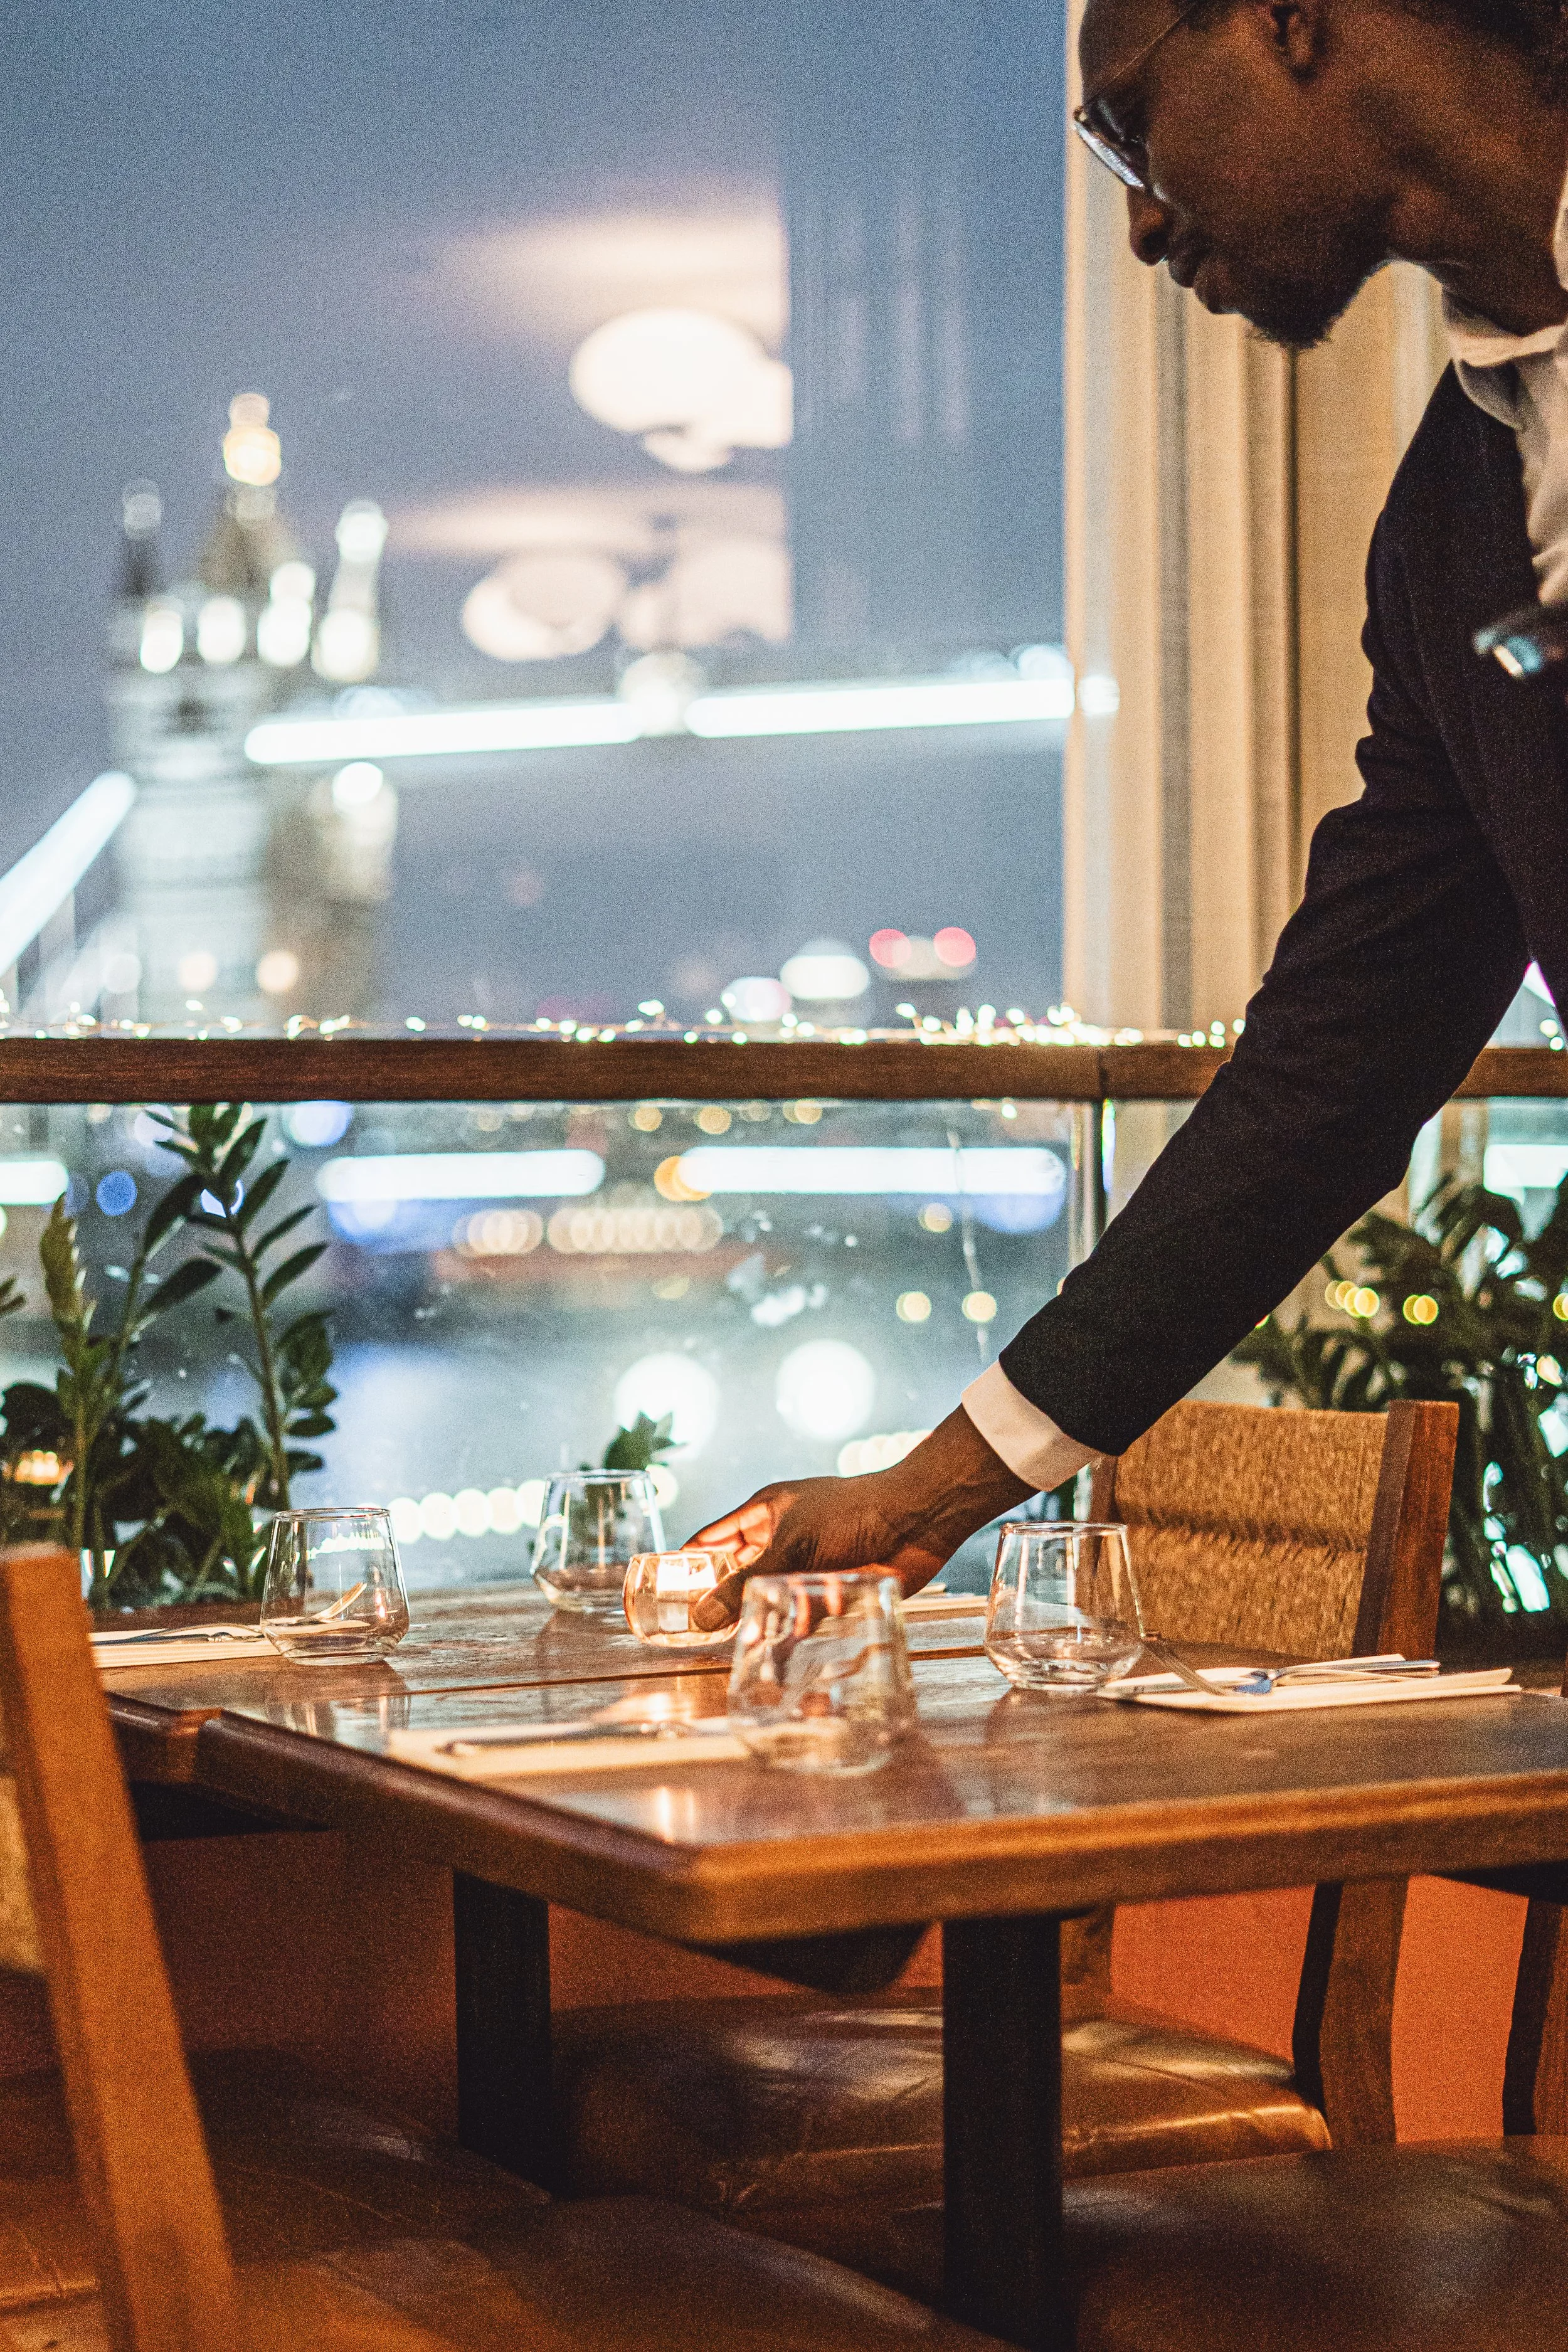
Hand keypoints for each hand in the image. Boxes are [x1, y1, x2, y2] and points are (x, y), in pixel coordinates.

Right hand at [688, 1406, 1032, 1629]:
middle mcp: (781, 1543)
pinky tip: (774, 1666)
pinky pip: (802, 1624)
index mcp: (764, 1515)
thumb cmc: (852, 1513)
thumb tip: (700, 1617)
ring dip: (755, 1629)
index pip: (712, 1540)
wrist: (917, 1521)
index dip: (687, 1564)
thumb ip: (745, 1582)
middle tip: (693, 1640)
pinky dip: (789, 1643)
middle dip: (720, 1608)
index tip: (659, 1595)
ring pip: (768, 1605)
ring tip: (735, 1661)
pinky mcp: (832, 1597)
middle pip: (738, 1579)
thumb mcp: (790, 1544)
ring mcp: (806, 1571)